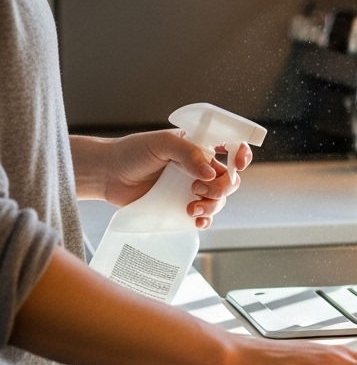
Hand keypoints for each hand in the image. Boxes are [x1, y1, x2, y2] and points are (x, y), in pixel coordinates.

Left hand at [72, 131, 251, 228]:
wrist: (107, 174)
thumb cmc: (132, 152)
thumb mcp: (162, 143)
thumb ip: (189, 154)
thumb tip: (211, 174)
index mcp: (199, 148)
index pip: (232, 147)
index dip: (242, 155)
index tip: (238, 164)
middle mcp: (199, 169)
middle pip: (229, 180)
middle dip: (221, 188)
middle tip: (196, 189)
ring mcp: (191, 189)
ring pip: (219, 201)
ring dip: (211, 206)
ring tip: (189, 208)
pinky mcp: (180, 207)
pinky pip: (204, 217)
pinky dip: (205, 221)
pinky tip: (195, 221)